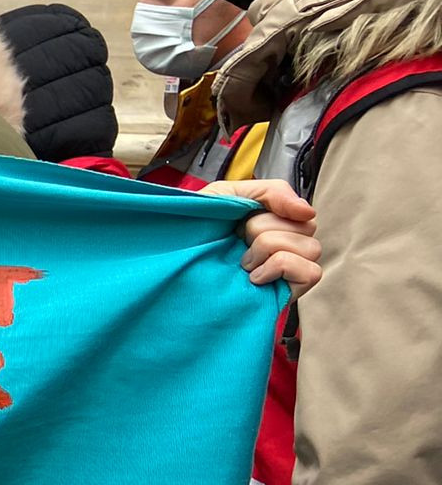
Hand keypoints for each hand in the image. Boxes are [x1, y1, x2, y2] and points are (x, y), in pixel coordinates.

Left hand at [206, 179, 321, 292]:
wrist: (173, 265)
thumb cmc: (195, 231)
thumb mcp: (227, 195)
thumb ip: (271, 192)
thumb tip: (308, 211)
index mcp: (274, 220)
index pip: (301, 208)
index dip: (277, 206)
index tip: (246, 216)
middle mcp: (287, 243)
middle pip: (306, 226)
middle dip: (261, 229)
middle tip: (236, 241)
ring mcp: (290, 270)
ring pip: (311, 248)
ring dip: (268, 249)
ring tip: (242, 262)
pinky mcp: (289, 292)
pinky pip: (311, 272)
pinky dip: (280, 268)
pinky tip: (255, 277)